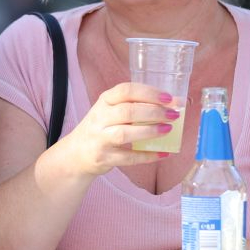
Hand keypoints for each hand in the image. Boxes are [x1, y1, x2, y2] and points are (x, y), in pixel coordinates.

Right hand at [57, 81, 177, 176]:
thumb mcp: (110, 111)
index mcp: (104, 101)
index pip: (126, 90)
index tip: (168, 98)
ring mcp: (100, 139)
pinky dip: (147, 156)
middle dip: (154, 112)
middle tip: (173, 115)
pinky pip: (128, 158)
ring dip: (149, 131)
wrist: (76, 154)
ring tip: (168, 130)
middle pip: (128, 111)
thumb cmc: (100, 128)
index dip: (149, 93)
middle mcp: (100, 118)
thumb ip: (133, 106)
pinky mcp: (103, 158)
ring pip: (125, 134)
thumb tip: (170, 105)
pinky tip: (162, 153)